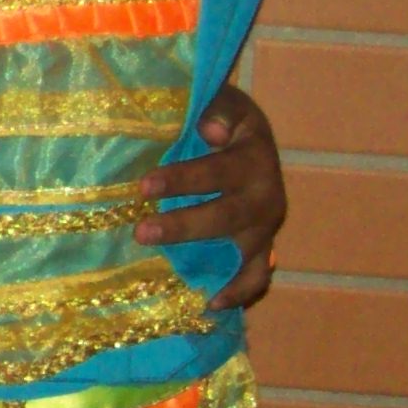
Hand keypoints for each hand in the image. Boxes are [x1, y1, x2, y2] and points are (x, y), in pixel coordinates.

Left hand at [136, 81, 285, 311]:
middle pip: (226, 216)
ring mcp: (266, 225)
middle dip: (183, 226)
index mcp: (254, 155)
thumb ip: (218, 111)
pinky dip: (239, 292)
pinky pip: (257, 276)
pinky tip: (212, 305)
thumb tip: (211, 130)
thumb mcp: (224, 102)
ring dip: (206, 265)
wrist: (249, 136)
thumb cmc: (224, 117)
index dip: (183, 180)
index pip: (217, 171)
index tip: (145, 186)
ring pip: (241, 251)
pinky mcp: (262, 247)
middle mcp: (266, 194)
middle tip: (141, 232)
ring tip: (173, 276)